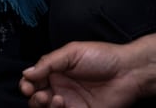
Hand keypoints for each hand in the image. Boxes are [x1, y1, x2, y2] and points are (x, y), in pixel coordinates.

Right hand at [20, 41, 136, 107]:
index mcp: (56, 70)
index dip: (26, 83)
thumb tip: (26, 72)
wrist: (128, 72)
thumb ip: (48, 62)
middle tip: (39, 93)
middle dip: (32, 96)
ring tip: (52, 98)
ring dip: (41, 105)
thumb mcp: (72, 52)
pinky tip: (61, 102)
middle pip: (36, 96)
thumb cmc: (102, 57)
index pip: (34, 79)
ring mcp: (70, 102)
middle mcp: (60, 87)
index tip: (27, 84)